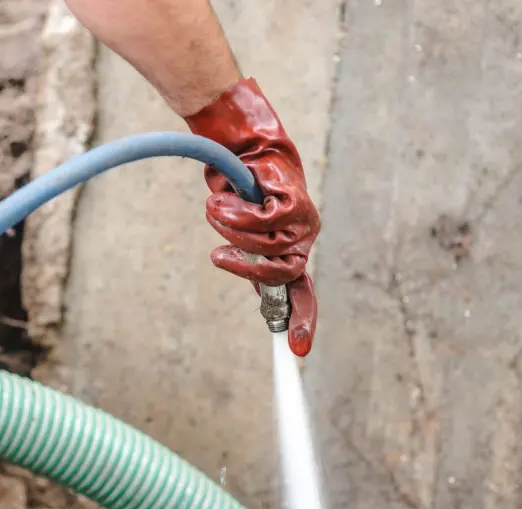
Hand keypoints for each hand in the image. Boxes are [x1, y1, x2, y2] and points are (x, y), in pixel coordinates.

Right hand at [185, 77, 319, 356]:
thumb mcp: (242, 232)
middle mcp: (302, 238)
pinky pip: (261, 222)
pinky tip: (226, 200)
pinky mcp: (295, 201)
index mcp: (291, 251)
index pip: (300, 293)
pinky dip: (235, 213)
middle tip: (218, 256)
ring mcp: (303, 221)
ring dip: (232, 231)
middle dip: (245, 268)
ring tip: (218, 209)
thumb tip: (263, 291)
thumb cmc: (238, 189)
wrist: (241, 145)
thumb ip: (254, 259)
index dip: (300, 321)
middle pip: (279, 274)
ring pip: (264, 246)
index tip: (296, 350)